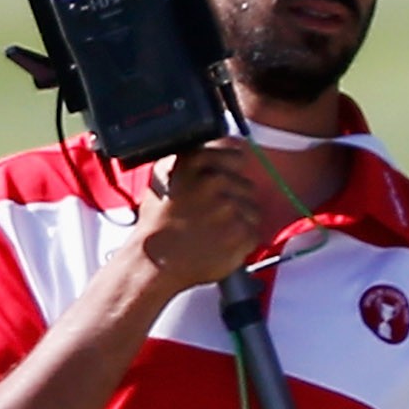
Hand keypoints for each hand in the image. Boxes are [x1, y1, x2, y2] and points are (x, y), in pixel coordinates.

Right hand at [109, 137, 307, 306]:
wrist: (154, 262)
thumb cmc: (157, 223)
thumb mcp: (164, 176)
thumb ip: (194, 158)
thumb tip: (226, 146)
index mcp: (195, 161)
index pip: (237, 156)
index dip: (231, 172)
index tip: (221, 186)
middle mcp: (214, 180)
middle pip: (246, 186)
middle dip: (233, 200)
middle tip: (210, 215)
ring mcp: (230, 207)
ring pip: (253, 210)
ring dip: (238, 222)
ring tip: (213, 231)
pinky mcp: (241, 232)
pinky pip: (254, 233)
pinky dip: (241, 242)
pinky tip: (219, 244)